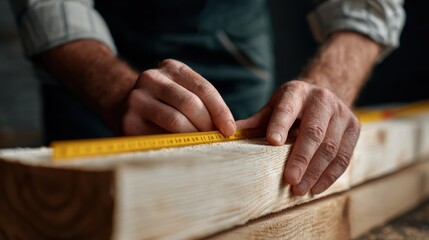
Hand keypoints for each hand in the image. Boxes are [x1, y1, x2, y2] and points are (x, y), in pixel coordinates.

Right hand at [121, 59, 235, 135]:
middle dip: (208, 126)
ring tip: (202, 146)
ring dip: (194, 137)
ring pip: (176, 121)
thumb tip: (228, 129)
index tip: (231, 130)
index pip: (204, 89)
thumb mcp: (179, 90)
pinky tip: (184, 150)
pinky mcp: (128, 122)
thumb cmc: (163, 102)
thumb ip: (199, 101)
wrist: (121, 104)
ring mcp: (137, 99)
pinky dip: (176, 145)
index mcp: (171, 68)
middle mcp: (151, 78)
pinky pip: (160, 137)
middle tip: (216, 142)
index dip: (221, 111)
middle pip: (190, 104)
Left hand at [237, 80, 359, 195]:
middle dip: (302, 158)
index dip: (280, 124)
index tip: (273, 142)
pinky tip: (317, 188)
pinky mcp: (354, 128)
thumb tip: (224, 137)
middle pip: (314, 131)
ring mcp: (342, 113)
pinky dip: (330, 175)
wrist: (322, 98)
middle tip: (290, 180)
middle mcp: (322, 99)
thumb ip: (254, 123)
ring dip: (316, 172)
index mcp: (296, 92)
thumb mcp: (271, 109)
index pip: (287, 108)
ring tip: (300, 190)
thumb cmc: (290, 108)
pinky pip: (344, 156)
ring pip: (331, 147)